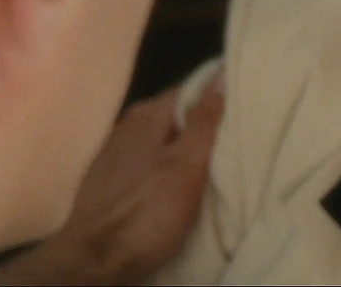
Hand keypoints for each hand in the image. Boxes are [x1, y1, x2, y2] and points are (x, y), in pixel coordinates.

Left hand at [0, 74, 224, 284]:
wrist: (91, 264)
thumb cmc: (145, 213)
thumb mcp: (187, 166)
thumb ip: (205, 122)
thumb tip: (221, 76)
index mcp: (146, 115)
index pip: (192, 88)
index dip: (220, 94)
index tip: (249, 103)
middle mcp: (126, 126)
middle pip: (177, 115)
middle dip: (206, 124)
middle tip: (241, 137)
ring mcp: (114, 154)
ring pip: (163, 140)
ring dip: (187, 148)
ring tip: (217, 162)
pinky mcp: (109, 182)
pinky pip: (149, 163)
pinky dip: (169, 168)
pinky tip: (182, 185)